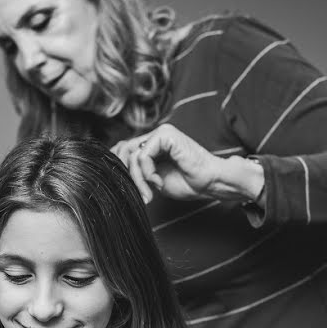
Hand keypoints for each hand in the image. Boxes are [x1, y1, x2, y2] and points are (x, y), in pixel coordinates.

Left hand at [111, 124, 260, 203]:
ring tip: (149, 192)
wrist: (210, 182)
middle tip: (141, 194)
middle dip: (127, 176)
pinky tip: (158, 181)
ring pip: (131, 155)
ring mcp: (160, 133)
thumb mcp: (153, 179)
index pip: (121, 150)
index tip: (128, 190)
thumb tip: (116, 172)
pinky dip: (146, 172)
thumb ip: (137, 172)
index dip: (118, 168)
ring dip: (138, 178)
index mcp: (151, 144)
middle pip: (122, 151)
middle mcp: (154, 136)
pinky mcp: (165, 135)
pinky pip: (142, 155)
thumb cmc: (188, 182)